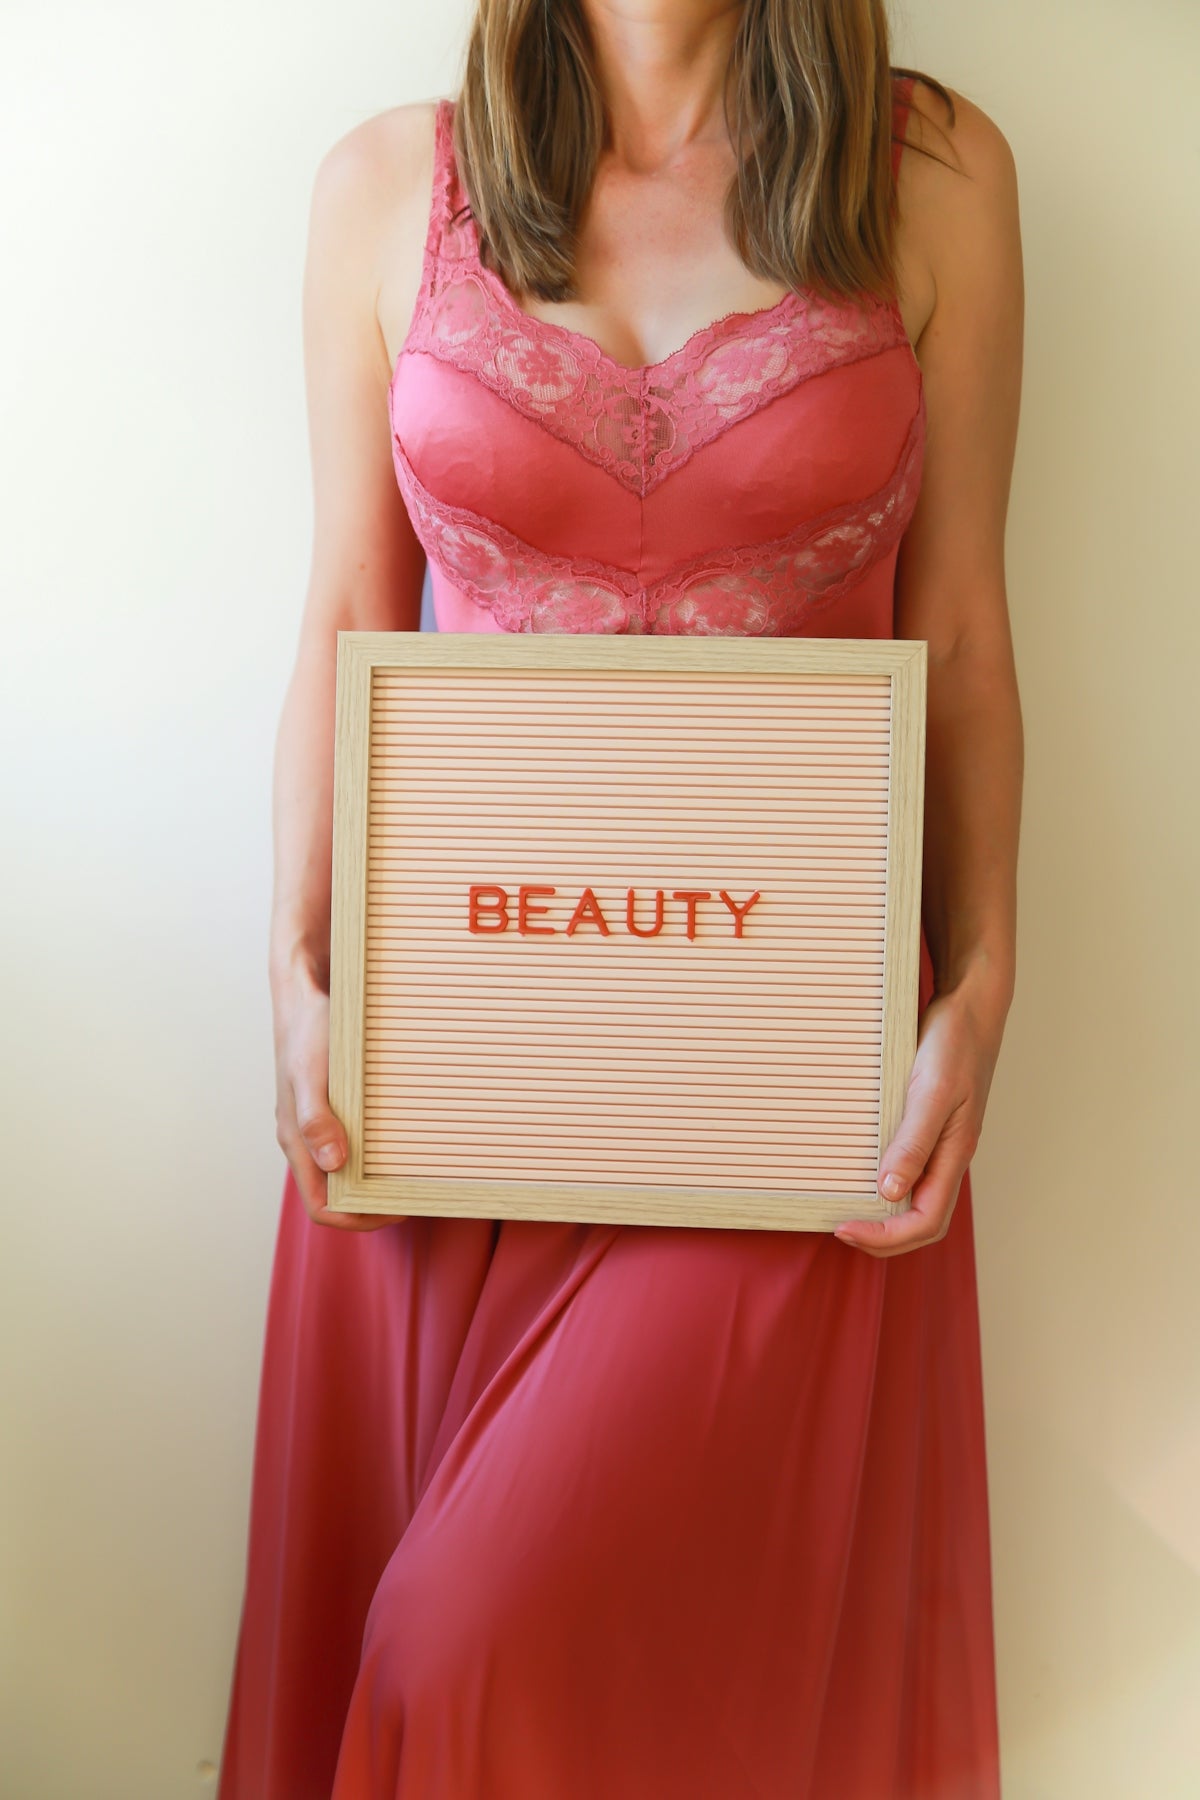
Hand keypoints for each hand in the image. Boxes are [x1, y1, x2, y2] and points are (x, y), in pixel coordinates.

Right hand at [272, 960, 399, 1231]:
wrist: (306, 989)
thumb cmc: (308, 1030)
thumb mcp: (312, 1073)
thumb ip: (316, 1119)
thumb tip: (334, 1163)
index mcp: (296, 1141)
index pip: (321, 1206)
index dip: (357, 1218)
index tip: (397, 1208)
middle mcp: (306, 1138)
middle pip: (337, 1193)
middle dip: (373, 1203)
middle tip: (416, 1193)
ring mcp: (318, 1122)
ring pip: (347, 1169)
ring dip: (376, 1178)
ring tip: (415, 1171)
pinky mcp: (333, 1105)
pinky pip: (354, 1140)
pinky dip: (377, 1150)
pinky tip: (404, 1137)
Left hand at [833, 975, 1005, 1257]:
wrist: (970, 1005)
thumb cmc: (956, 1044)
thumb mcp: (933, 1092)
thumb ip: (914, 1141)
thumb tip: (890, 1190)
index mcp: (955, 1154)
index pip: (925, 1221)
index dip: (886, 1236)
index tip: (844, 1229)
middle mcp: (949, 1155)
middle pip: (922, 1219)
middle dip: (884, 1237)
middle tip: (840, 1229)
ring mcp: (940, 1140)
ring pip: (916, 1197)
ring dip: (885, 1215)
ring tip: (846, 1210)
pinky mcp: (928, 1123)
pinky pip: (909, 1166)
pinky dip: (884, 1181)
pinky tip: (858, 1171)